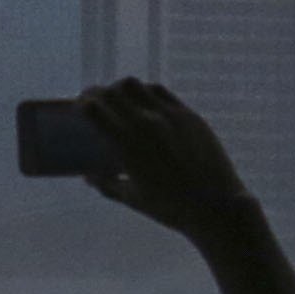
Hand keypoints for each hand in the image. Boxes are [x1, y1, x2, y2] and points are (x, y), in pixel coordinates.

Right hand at [77, 78, 258, 236]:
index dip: (81, 104)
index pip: (93, 108)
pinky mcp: (189, 115)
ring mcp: (169, 116)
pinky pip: (161, 92)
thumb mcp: (132, 198)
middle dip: (96, 93)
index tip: (78, 108)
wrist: (216, 206)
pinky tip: (146, 103)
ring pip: (136, 85)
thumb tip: (88, 177)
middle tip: (94, 100)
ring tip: (120, 99)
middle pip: (111, 91)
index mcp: (126, 143)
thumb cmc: (171, 208)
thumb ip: (107, 185)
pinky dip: (146, 92)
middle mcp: (145, 123)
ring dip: (121, 89)